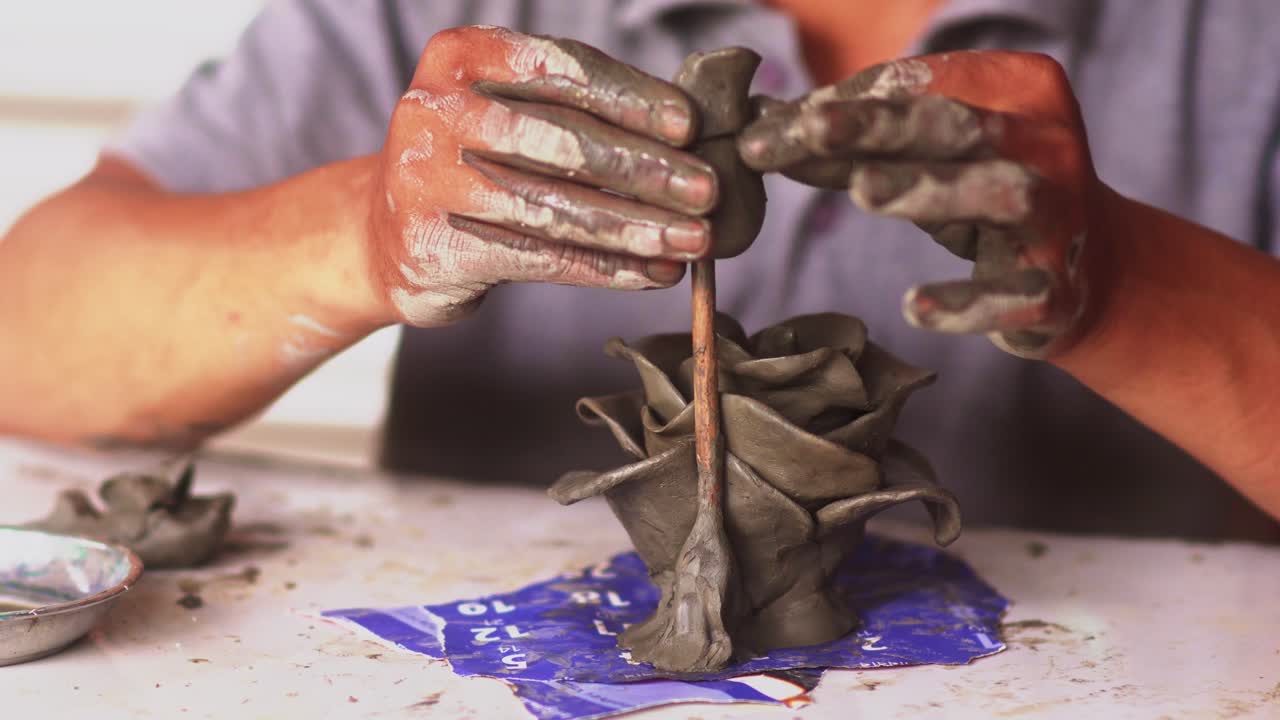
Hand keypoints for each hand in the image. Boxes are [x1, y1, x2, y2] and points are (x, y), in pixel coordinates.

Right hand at [369, 26, 718, 326]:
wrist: (384, 235)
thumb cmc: (474, 163)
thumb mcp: (506, 112)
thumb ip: (575, 109)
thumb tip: (688, 132)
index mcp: (460, 58)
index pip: (561, 70)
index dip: (632, 98)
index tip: (690, 126)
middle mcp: (435, 110)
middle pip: (564, 141)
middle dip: (646, 169)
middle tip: (707, 191)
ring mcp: (428, 180)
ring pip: (557, 208)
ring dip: (637, 226)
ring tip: (695, 240)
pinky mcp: (436, 246)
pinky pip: (540, 259)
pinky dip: (606, 268)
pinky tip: (653, 272)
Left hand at [739, 51, 1108, 358]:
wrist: (1090, 276)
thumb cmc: (985, 197)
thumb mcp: (927, 160)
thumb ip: (857, 143)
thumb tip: (765, 126)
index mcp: (1018, 90)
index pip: (925, 84)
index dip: (850, 101)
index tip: (778, 123)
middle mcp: (1046, 144)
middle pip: (956, 126)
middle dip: (880, 125)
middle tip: (810, 126)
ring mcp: (1059, 217)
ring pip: (998, 195)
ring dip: (929, 190)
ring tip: (861, 192)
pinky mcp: (1057, 290)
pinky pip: (1013, 295)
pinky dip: (966, 301)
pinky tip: (914, 306)